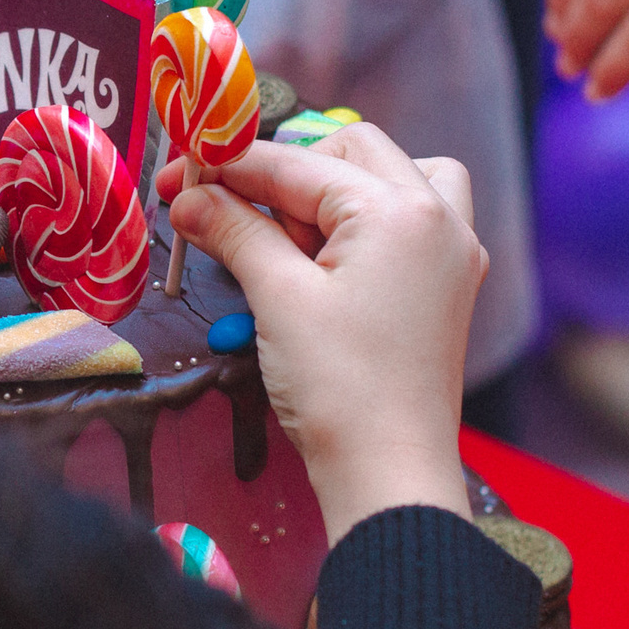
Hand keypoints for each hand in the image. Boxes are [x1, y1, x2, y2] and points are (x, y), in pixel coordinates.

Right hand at [163, 125, 484, 541]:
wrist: (389, 473)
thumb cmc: (339, 388)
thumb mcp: (278, 299)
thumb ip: (235, 232)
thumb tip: (190, 199)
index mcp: (399, 210)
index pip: (298, 164)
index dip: (229, 167)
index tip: (178, 177)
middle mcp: (438, 218)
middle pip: (351, 155)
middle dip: (286, 176)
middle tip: (232, 217)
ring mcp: (450, 253)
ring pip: (391, 179)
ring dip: (335, 192)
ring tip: (291, 241)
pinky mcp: (447, 287)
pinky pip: (409, 222)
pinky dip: (365, 224)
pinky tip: (327, 262)